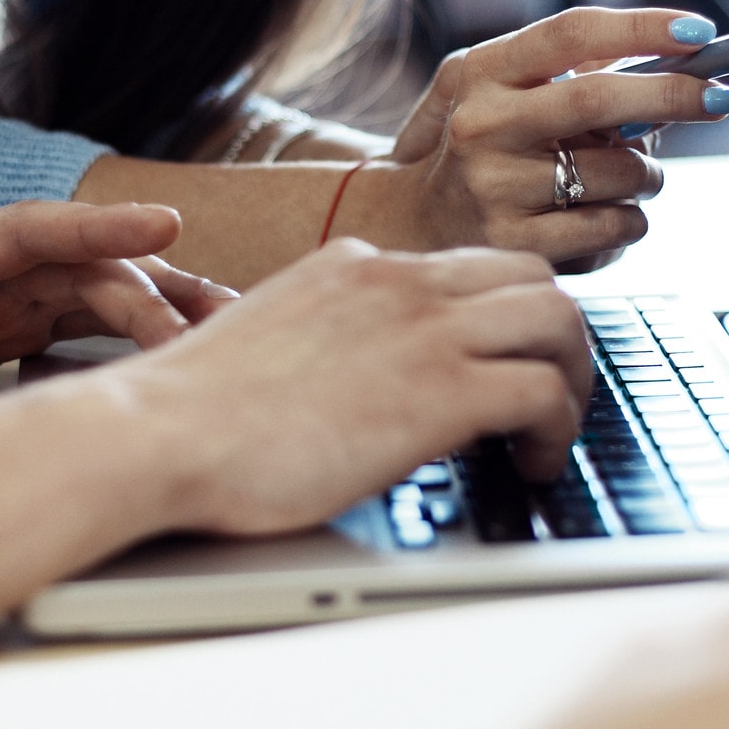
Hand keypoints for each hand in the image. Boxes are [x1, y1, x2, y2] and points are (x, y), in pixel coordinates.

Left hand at [0, 202, 234, 432]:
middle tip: (210, 338)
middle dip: (152, 291)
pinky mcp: (19, 327)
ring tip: (240, 330)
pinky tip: (194, 354)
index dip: (99, 227)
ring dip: (167, 306)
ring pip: (104, 289)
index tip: (164, 222)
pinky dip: (145, 334)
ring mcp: (8, 295)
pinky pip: (95, 323)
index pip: (30, 232)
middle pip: (86, 266)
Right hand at [0, 239, 592, 679]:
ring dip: (571, 380)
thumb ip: (329, 343)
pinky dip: (556, 428)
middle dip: (558, 338)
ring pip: (557, 320)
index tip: (510, 359)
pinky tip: (531, 463)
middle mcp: (398, 282)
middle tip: (551, 396)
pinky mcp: (439, 390)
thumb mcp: (274, 346)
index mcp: (356, 267)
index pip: (470, 265)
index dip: (507, 314)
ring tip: (552, 433)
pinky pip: (544, 390)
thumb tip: (354, 382)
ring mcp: (422, 330)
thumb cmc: (192, 416)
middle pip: (534, 277)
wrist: (157, 434)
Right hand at [362, 8, 728, 268]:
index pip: (571, 33)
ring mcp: (496, 189)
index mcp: (482, 72)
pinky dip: (629, 222)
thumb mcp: (501, 90)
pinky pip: (614, 228)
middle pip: (599, 99)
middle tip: (720, 99)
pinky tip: (603, 218)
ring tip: (628, 178)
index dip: (643, 27)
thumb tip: (674, 68)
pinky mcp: (516, 245)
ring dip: (649, 175)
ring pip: (621, 173)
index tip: (700, 34)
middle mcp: (482, 126)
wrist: (407, 224)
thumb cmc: (477, 147)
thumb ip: (571, 73)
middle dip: (675, 96)